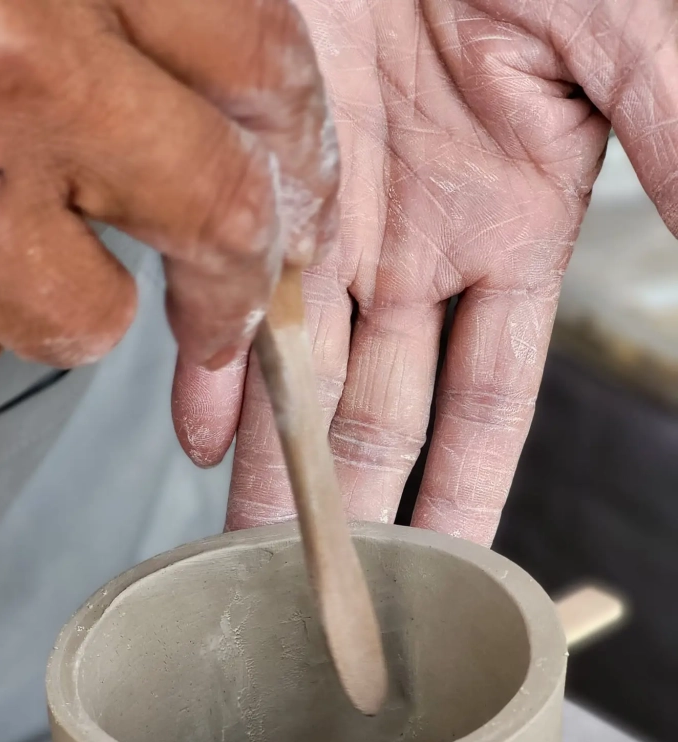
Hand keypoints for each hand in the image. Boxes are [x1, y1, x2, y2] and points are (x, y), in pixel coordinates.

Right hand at [0, 0, 337, 394]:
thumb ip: (107, 6)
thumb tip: (210, 85)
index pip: (257, 57)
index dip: (297, 141)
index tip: (302, 193)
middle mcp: (16, 67)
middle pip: (218, 213)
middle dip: (236, 281)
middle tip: (227, 312)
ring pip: (92, 317)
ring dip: (65, 301)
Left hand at [176, 0, 677, 544]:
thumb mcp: (629, 40)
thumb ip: (673, 146)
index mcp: (508, 233)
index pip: (484, 406)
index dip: (462, 495)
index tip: (442, 572)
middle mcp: (415, 244)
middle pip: (379, 414)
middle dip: (353, 508)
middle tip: (324, 594)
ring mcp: (334, 213)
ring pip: (298, 371)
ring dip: (273, 462)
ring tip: (247, 549)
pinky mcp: (260, 168)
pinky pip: (228, 283)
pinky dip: (212, 357)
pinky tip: (202, 427)